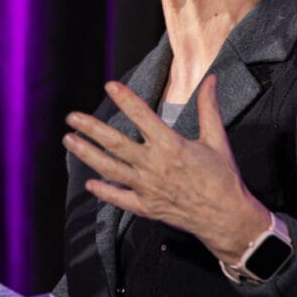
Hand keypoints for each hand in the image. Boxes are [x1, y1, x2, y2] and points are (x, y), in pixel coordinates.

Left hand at [63, 75, 270, 262]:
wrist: (227, 217)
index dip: (125, 99)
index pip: (142, 116)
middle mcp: (154, 166)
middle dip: (91, 128)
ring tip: (69, 140)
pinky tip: (89, 184)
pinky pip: (120, 199)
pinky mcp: (147, 207)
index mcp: (172, 145)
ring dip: (87, 154)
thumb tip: (211, 79)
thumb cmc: (223, 177)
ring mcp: (148, 188)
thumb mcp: (217, 139)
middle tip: (72, 117)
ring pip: (110, 169)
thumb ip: (209, 108)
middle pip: (116, 143)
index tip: (109, 85)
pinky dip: (103, 192)